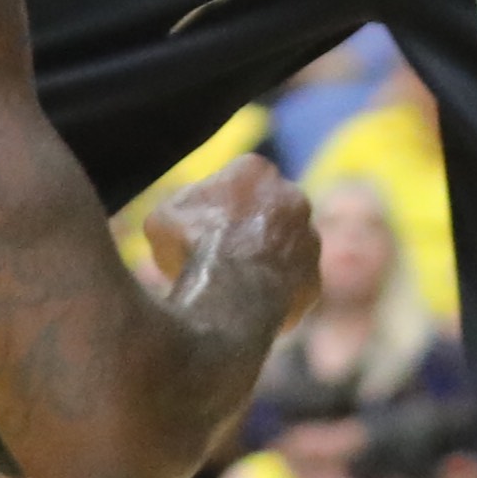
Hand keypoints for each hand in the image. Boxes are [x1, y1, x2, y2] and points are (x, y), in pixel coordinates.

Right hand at [149, 154, 321, 328]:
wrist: (229, 297)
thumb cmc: (192, 250)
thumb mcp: (163, 219)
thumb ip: (182, 209)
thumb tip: (182, 218)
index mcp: (256, 170)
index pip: (238, 179)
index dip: (216, 204)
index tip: (202, 225)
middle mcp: (293, 197)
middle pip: (268, 210)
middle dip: (249, 228)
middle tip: (220, 253)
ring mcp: (309, 240)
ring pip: (284, 248)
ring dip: (265, 261)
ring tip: (233, 284)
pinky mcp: (314, 280)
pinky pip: (291, 287)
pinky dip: (273, 294)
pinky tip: (248, 307)